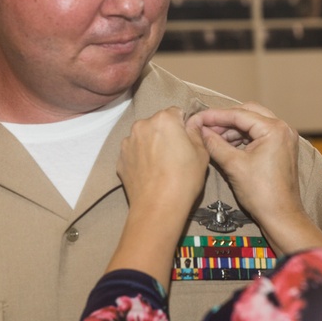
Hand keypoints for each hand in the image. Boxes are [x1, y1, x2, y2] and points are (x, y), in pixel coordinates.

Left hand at [107, 107, 209, 285]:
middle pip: (158, 124)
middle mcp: (142, 125)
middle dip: (166, 134)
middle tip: (176, 155)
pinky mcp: (120, 159)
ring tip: (161, 166)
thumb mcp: (201, 153)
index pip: (177, 113)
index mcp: (164, 119)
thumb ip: (195, 132)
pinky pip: (134, 152)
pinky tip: (150, 173)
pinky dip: (141, 158)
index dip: (184, 127)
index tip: (187, 141)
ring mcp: (128, 142)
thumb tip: (192, 123)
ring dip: (151, 145)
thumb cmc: (184, 179)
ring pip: (144, 137)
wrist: (158, 207)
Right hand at [187, 104, 321, 253]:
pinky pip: (259, 135)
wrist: (281, 216)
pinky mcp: (281, 148)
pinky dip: (242, 138)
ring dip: (233, 129)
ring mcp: (284, 138)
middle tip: (205, 126)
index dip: (215, 116)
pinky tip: (226, 145)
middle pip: (248, 113)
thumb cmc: (261, 193)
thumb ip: (214, 144)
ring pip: (253, 124)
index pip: (239, 114)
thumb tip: (200, 130)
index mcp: (274, 129)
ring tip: (212, 138)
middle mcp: (283, 129)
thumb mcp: (233, 165)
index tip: (198, 118)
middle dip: (225, 120)